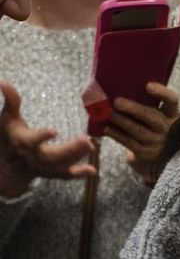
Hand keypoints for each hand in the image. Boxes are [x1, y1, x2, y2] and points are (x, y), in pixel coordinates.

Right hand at [0, 81, 94, 198]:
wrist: (9, 164)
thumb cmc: (9, 135)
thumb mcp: (8, 118)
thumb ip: (11, 102)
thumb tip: (5, 82)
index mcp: (23, 142)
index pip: (32, 140)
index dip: (42, 137)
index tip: (54, 131)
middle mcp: (34, 157)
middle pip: (53, 156)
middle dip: (70, 150)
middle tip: (86, 140)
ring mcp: (44, 167)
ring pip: (61, 166)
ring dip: (77, 157)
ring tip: (92, 146)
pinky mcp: (52, 173)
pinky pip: (65, 175)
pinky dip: (78, 174)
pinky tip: (92, 170)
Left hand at [106, 82, 179, 184]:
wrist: (154, 158)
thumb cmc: (150, 129)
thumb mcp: (155, 115)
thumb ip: (145, 103)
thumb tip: (119, 88)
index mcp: (172, 114)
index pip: (171, 100)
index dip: (161, 93)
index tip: (147, 86)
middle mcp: (168, 129)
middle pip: (152, 117)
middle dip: (134, 109)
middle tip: (117, 102)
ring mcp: (158, 143)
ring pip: (138, 130)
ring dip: (121, 121)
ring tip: (108, 112)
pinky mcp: (147, 154)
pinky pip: (130, 142)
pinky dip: (117, 135)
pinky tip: (107, 128)